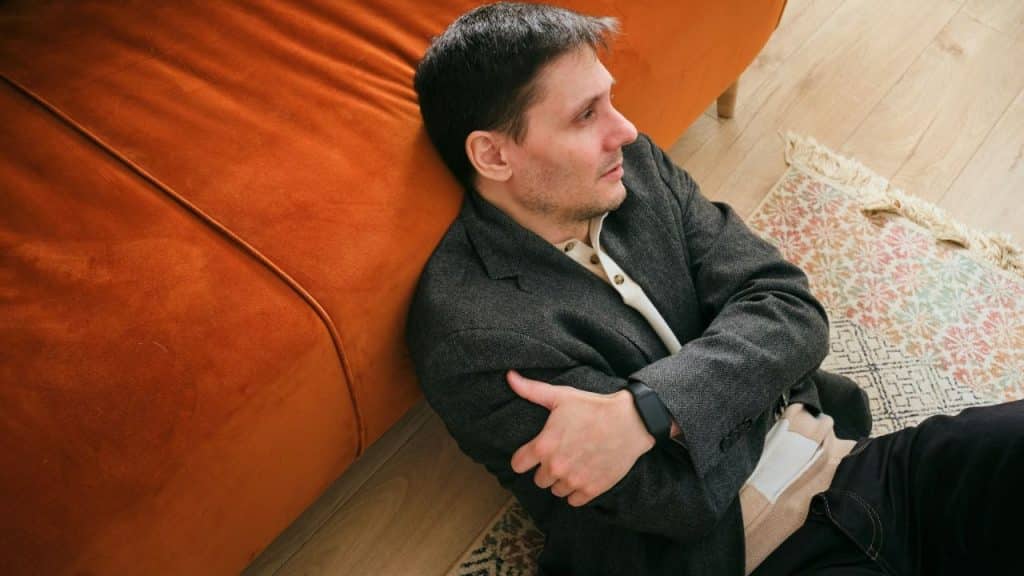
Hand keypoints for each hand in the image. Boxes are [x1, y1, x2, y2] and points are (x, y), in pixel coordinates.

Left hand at [508, 370, 655, 506]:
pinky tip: (584, 474)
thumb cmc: (593, 407)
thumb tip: (509, 376)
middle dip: (546, 468)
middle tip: (561, 454)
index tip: (533, 453)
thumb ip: (531, 390)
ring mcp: (574, 481)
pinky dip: (577, 491)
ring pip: (556, 490)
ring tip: (574, 463)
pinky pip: (573, 501)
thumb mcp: (561, 396)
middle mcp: (555, 467)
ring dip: (562, 480)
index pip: (517, 465)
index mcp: (544, 446)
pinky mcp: (592, 490)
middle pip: (538, 480)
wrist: (630, 421)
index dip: (524, 458)